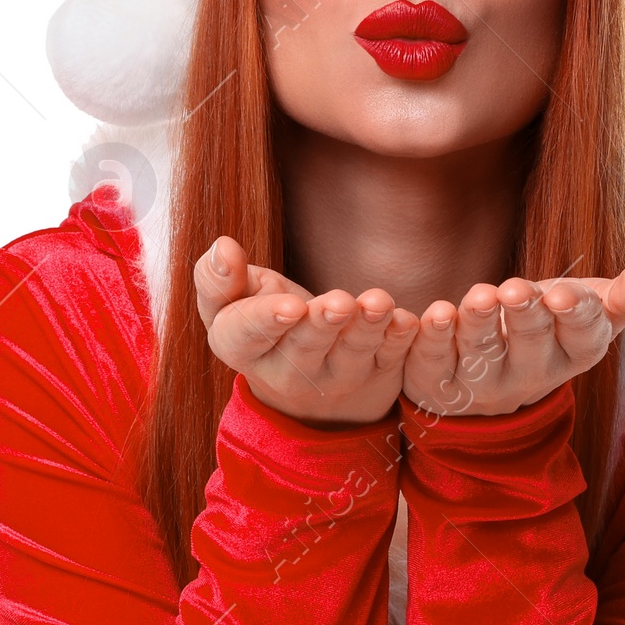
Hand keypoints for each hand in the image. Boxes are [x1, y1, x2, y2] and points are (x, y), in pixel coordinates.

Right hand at [194, 236, 419, 425]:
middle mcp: (286, 372)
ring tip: (378, 304)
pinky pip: (390, 359)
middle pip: (304, 349)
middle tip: (339, 304)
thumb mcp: (231, 300)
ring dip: (366, 329)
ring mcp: (333, 378)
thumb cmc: (262, 316)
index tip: (289, 306)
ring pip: (350, 356)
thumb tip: (222, 247)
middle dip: (322, 326)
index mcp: (241, 348)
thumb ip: (218, 277)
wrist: (306, 365)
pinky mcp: (375, 374)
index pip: (246, 335)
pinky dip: (400, 339)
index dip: (267, 320)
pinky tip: (407, 320)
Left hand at [400, 264, 624, 416]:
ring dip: (478, 322)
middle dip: (525, 316)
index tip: (564, 295)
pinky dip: (431, 335)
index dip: (575, 317)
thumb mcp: (585, 317)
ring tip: (477, 296)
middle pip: (531, 344)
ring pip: (481, 351)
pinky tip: (430, 313)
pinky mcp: (436, 379)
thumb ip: (622, 298)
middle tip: (515, 289)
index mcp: (571, 355)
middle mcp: (528, 375)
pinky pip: (432, 358)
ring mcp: (481, 382)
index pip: (583, 339)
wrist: (481, 387)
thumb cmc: (544, 334)